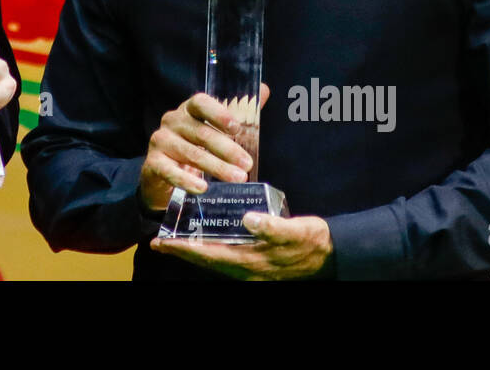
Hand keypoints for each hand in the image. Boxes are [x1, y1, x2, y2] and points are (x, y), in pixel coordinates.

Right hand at [138, 85, 269, 212]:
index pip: (200, 103)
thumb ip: (240, 113)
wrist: (162, 173)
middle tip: (247, 164)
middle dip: (227, 149)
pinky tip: (202, 188)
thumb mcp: (215, 130)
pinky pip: (170, 172)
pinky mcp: (153, 163)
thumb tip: (265, 90)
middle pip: (200, 133)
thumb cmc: (195, 147)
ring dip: (216, 167)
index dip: (218, 114)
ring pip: (191, 154)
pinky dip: (187, 181)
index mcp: (188, 110)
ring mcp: (160, 142)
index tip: (237, 128)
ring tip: (237, 178)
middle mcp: (172, 121)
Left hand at [151, 213, 332, 279]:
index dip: (184, 249)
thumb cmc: (312, 242)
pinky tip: (207, 239)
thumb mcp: (295, 231)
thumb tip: (248, 219)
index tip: (162, 241)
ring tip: (176, 240)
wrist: (331, 255)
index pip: (209, 256)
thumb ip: (272, 227)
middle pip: (206, 261)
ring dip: (194, 252)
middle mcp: (246, 270)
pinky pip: (225, 258)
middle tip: (159, 240)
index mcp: (251, 263)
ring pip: (214, 261)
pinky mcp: (256, 264)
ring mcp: (250, 269)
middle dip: (182, 251)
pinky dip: (211, 250)